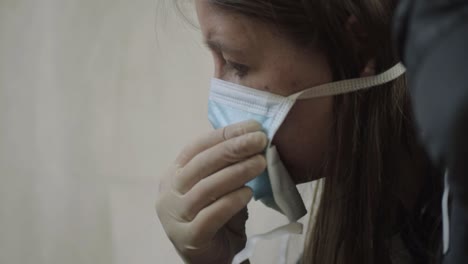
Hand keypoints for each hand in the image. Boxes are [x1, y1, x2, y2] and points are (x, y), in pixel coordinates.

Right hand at [156, 120, 266, 263]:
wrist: (210, 258)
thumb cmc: (216, 217)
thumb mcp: (219, 188)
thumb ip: (227, 168)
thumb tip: (254, 140)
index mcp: (174, 174)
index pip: (197, 148)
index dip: (224, 134)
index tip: (252, 126)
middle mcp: (169, 193)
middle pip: (201, 164)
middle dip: (233, 148)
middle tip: (260, 139)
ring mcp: (175, 216)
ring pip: (206, 188)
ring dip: (236, 172)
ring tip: (260, 162)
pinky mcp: (188, 238)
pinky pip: (210, 216)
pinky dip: (231, 202)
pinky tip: (248, 193)